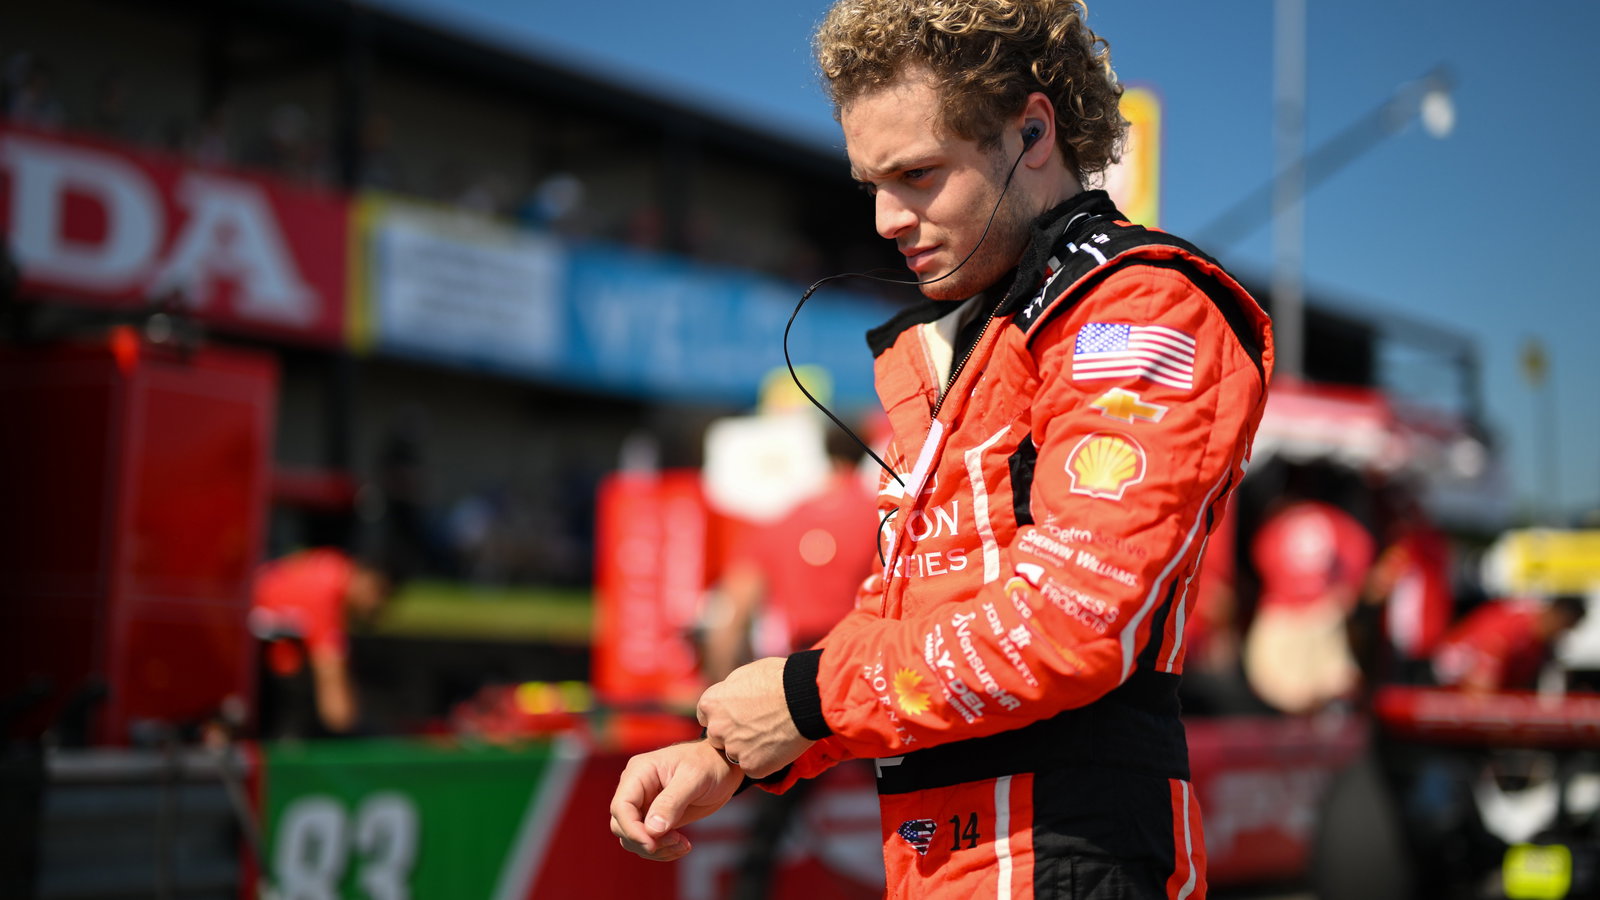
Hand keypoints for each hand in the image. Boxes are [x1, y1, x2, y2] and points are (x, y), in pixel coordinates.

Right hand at [610, 740, 742, 861]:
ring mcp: (644, 805)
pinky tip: (683, 846)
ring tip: (683, 845)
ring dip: (656, 850)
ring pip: (632, 838)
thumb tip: (652, 829)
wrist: (723, 768)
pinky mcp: (654, 819)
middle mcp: (636, 789)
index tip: (652, 845)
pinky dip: (663, 851)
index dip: (632, 829)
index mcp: (639, 772)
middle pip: (622, 825)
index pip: (621, 806)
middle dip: (646, 841)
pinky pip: (648, 842)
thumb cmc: (709, 764)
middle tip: (677, 841)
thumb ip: (672, 802)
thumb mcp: (694, 778)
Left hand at [697, 657, 813, 777]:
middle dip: (732, 734)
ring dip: (749, 749)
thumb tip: (729, 696)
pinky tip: (779, 747)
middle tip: (757, 727)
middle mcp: (717, 728)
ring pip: (736, 754)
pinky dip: (765, 761)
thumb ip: (730, 691)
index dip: (723, 716)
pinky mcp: (752, 766)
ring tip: (772, 735)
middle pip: (718, 738)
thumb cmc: (779, 679)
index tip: (738, 715)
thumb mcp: (745, 674)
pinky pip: (754, 767)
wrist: (804, 698)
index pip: (706, 716)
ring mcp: (733, 750)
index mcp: (711, 703)